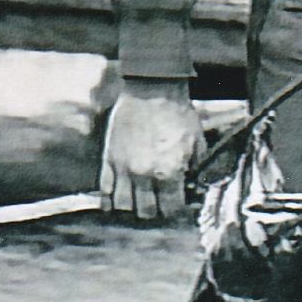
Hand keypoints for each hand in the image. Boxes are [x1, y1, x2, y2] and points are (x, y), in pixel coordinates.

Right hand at [99, 80, 205, 220]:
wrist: (152, 88)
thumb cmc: (177, 112)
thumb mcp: (197, 140)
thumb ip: (196, 167)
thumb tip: (195, 186)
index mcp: (169, 171)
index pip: (171, 209)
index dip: (176, 211)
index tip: (177, 208)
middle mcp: (144, 174)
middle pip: (145, 212)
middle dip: (154, 213)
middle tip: (158, 207)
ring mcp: (123, 168)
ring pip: (123, 206)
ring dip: (131, 209)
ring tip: (137, 204)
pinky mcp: (109, 159)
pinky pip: (104, 190)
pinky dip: (109, 201)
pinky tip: (114, 204)